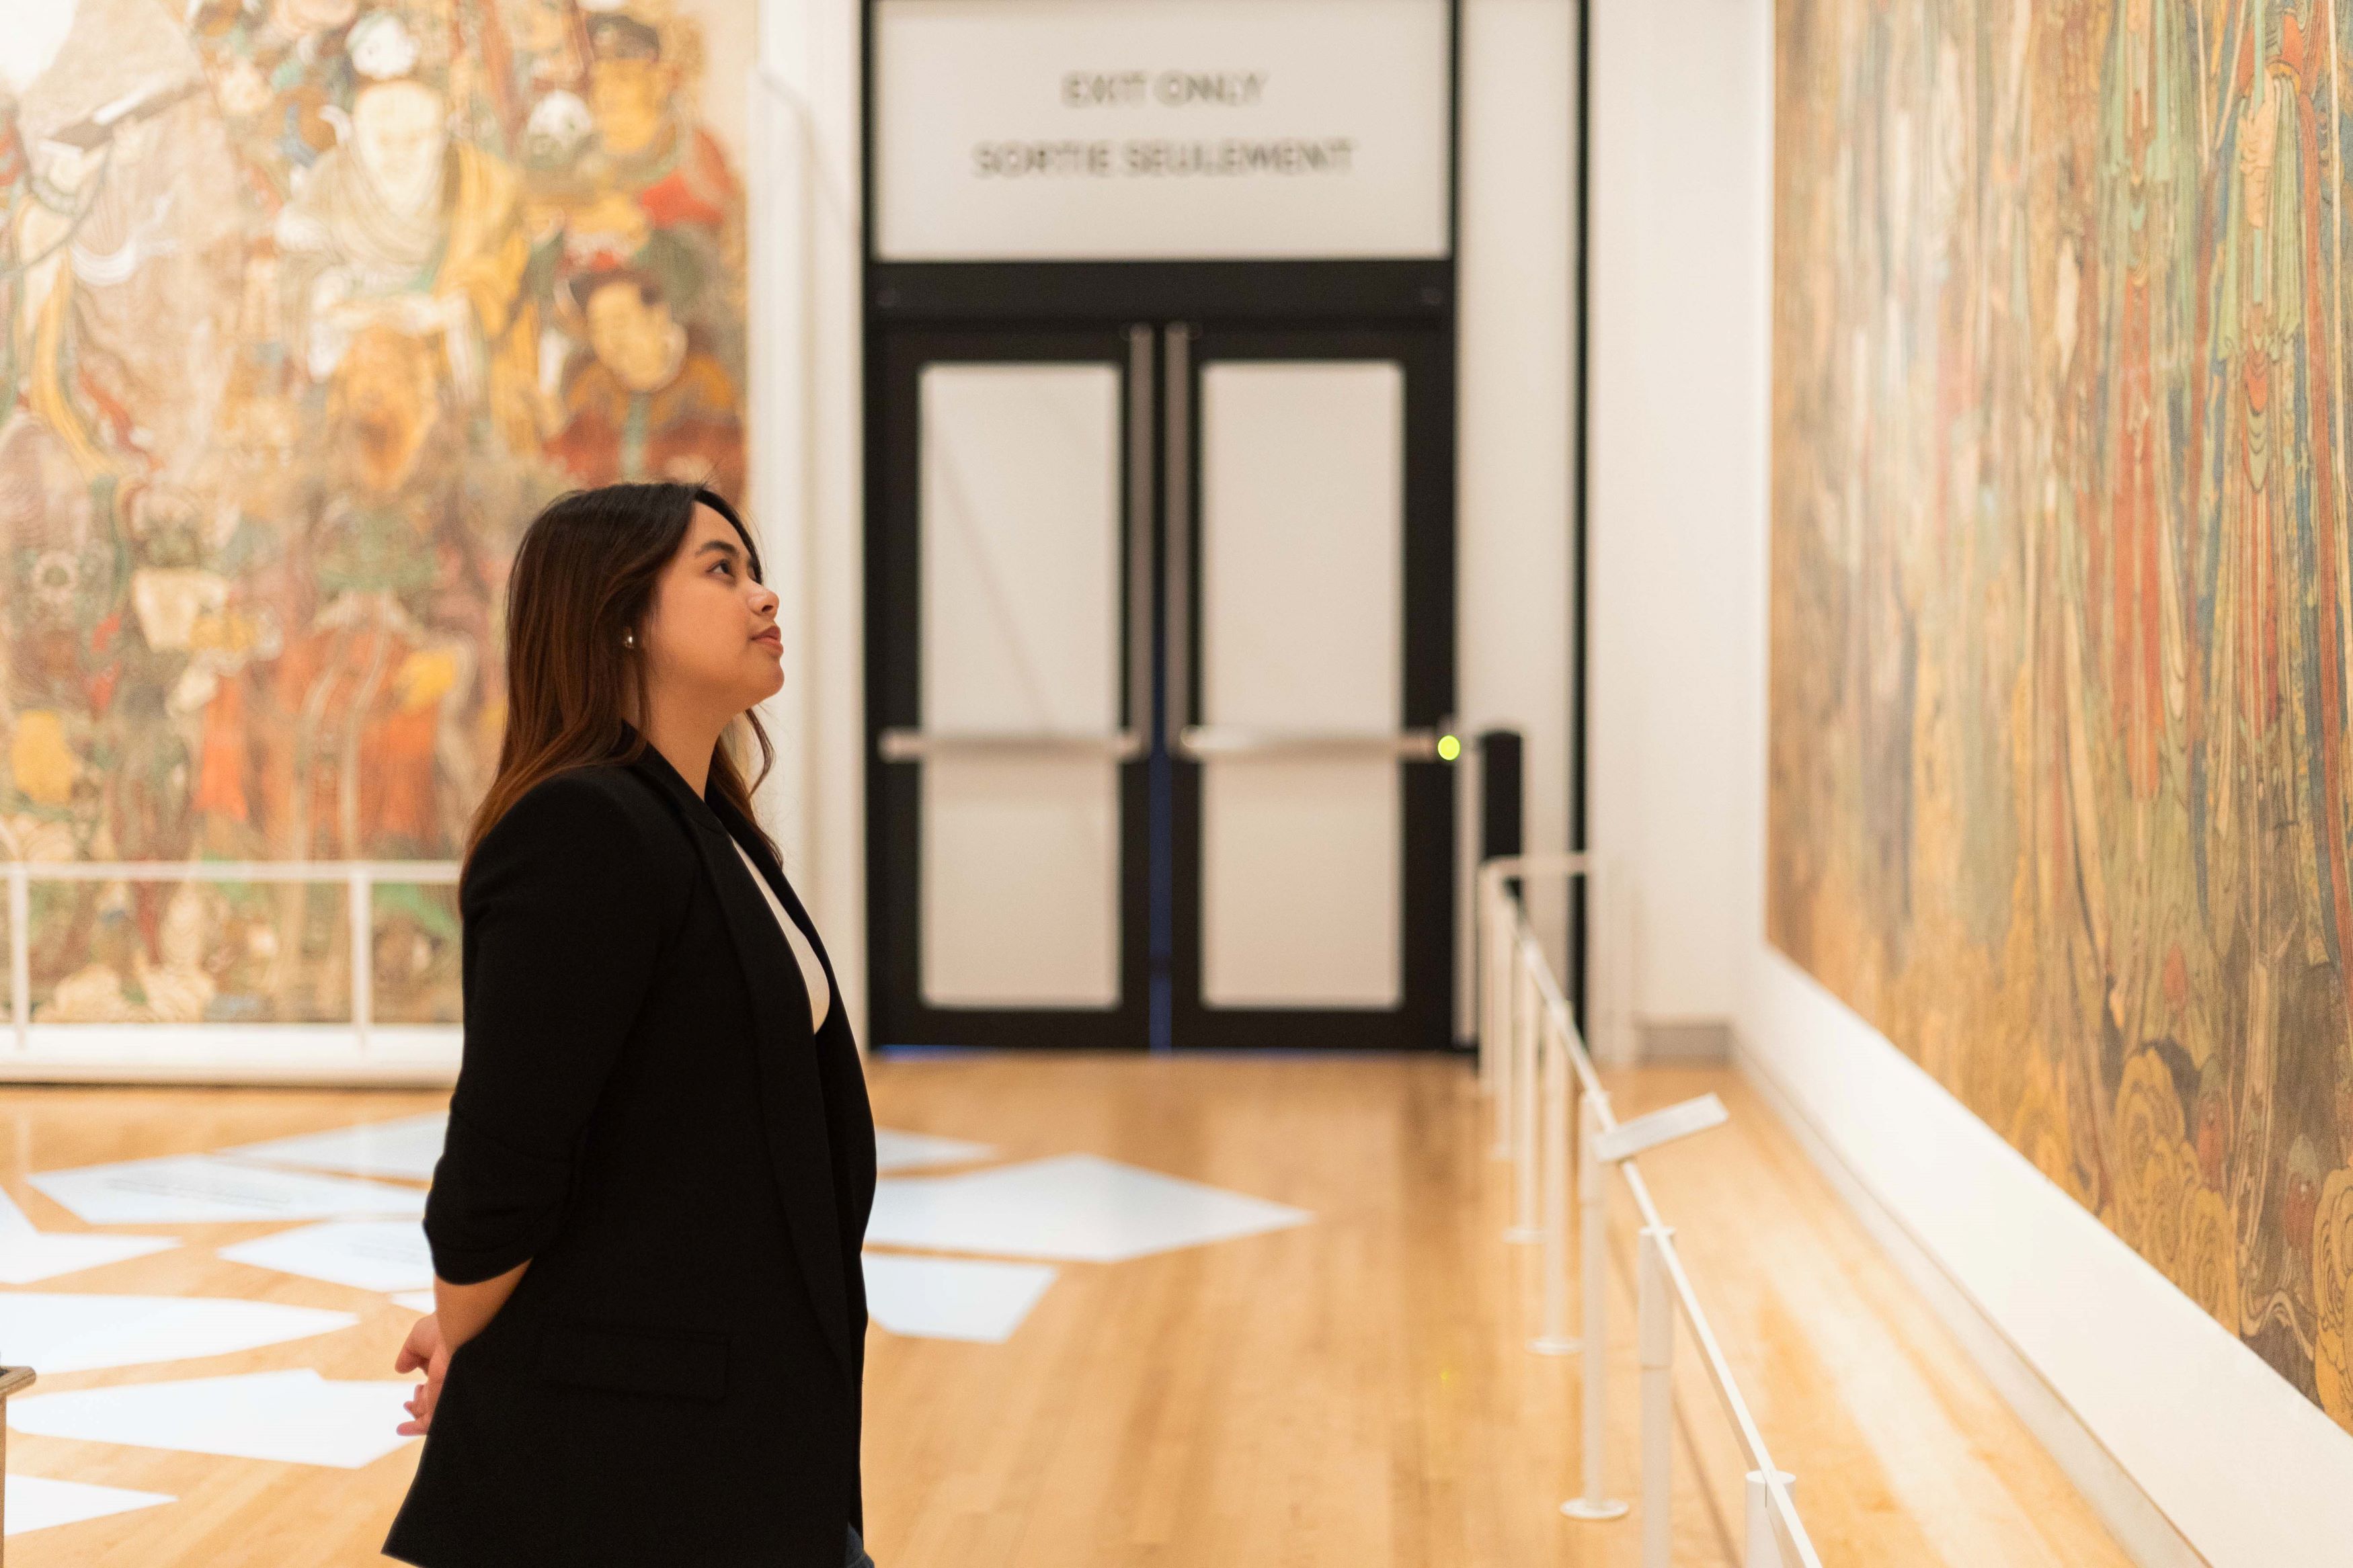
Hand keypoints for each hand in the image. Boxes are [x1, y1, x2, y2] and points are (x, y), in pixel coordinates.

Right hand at [394, 1310, 449, 1435]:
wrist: (457, 1334)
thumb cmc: (440, 1330)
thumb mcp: (417, 1340)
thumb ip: (408, 1355)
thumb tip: (401, 1369)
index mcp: (444, 1365)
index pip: (435, 1383)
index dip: (423, 1388)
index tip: (415, 1388)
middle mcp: (447, 1380)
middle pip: (433, 1400)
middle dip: (419, 1405)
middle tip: (408, 1405)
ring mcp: (447, 1392)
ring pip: (432, 1414)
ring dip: (416, 1417)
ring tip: (406, 1417)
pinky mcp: (445, 1403)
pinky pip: (431, 1422)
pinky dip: (417, 1428)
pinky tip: (402, 1428)